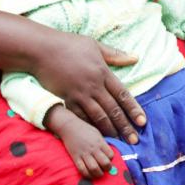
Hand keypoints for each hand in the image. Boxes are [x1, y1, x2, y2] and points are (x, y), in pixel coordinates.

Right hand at [28, 30, 145, 141]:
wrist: (42, 50)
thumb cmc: (69, 44)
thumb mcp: (94, 45)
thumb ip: (115, 54)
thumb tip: (135, 57)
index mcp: (103, 73)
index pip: (123, 95)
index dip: (134, 110)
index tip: (142, 122)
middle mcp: (94, 86)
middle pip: (113, 110)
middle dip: (125, 126)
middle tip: (134, 139)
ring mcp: (79, 95)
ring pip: (98, 117)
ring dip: (109, 130)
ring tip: (118, 140)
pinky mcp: (66, 99)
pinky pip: (81, 117)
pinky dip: (90, 126)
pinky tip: (96, 134)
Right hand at [47, 107, 115, 178]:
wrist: (69, 126)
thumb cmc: (84, 129)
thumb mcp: (97, 134)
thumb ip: (102, 144)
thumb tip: (108, 154)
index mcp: (99, 142)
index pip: (110, 155)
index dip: (111, 159)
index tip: (108, 159)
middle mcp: (93, 148)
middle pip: (105, 163)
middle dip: (107, 168)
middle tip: (106, 169)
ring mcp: (84, 153)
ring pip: (94, 168)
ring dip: (98, 174)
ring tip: (98, 173)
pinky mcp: (75, 157)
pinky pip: (82, 169)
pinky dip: (87, 175)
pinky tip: (89, 174)